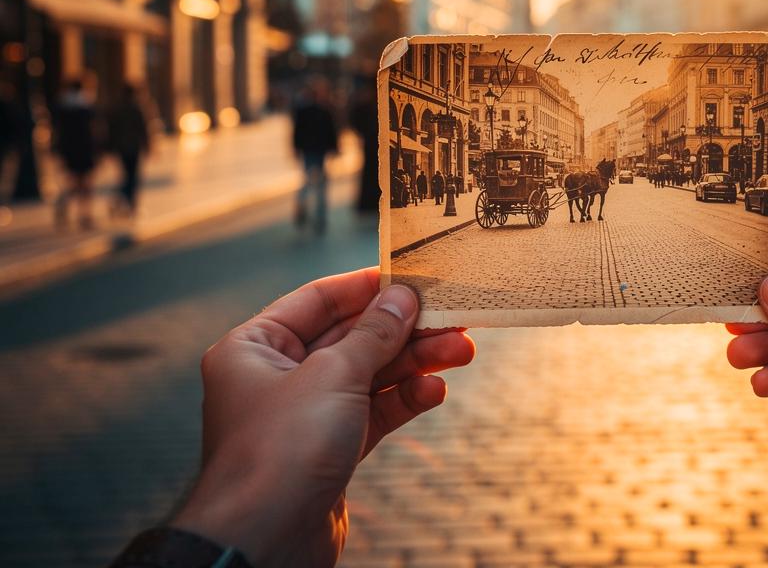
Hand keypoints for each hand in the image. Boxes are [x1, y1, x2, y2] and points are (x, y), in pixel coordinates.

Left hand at [173, 268, 474, 567]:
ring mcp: (304, 416)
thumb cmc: (279, 453)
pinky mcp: (329, 450)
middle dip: (404, 330)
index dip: (367, 287)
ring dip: (415, 363)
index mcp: (254, 348)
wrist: (265, 544)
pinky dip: (404, 400)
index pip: (318, 300)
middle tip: (452, 317)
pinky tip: (435, 391)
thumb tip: (402, 297)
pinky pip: (372, 413)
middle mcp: (276, 378)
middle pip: (351, 338)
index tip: (412, 276)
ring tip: (461, 350)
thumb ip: (374, 334)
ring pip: (369, 376)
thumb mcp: (334, 377)